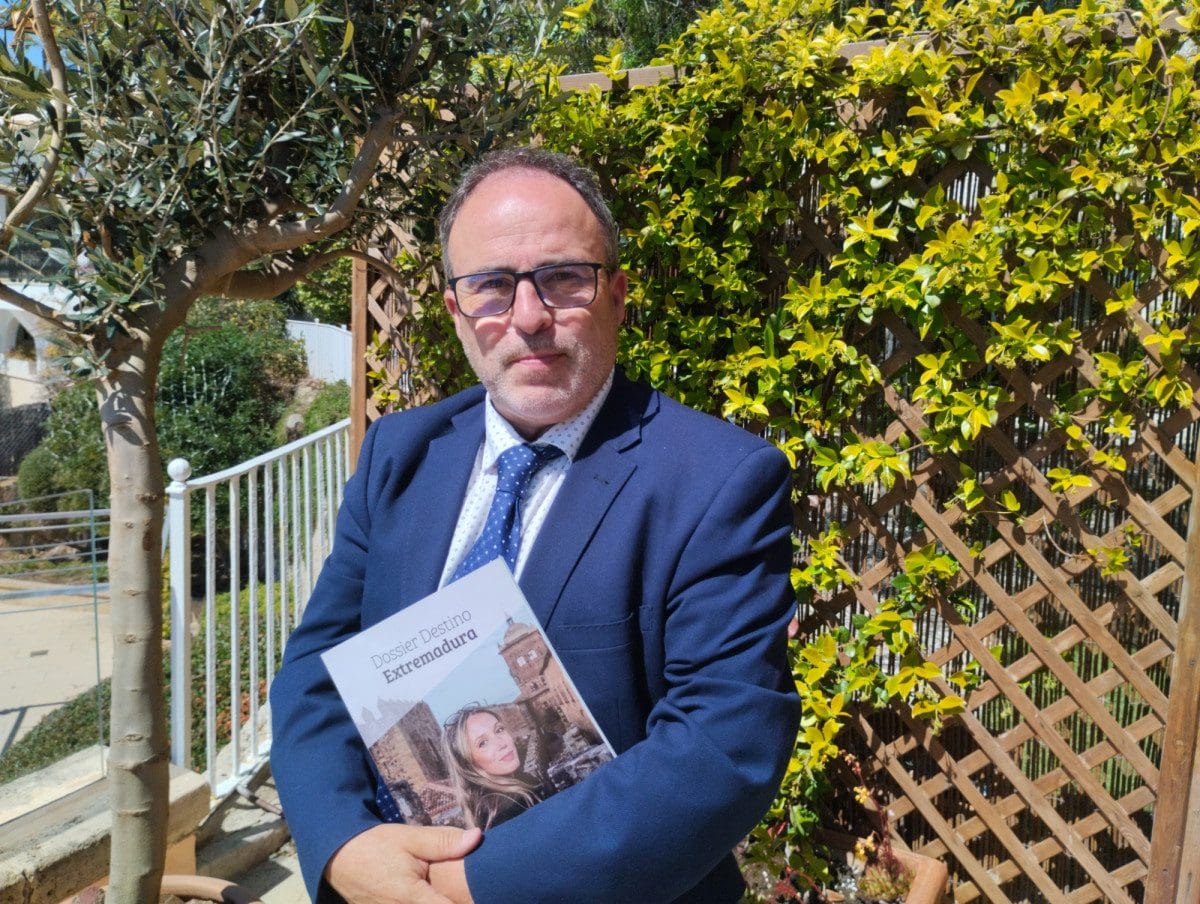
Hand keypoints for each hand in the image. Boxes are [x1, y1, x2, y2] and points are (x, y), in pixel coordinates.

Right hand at [324, 823, 481, 903]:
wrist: (340, 858)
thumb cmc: (376, 846)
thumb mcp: (410, 838)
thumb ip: (443, 842)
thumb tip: (477, 837)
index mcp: (412, 897)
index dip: (468, 902)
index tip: (484, 894)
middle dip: (456, 902)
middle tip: (473, 891)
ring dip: (442, 902)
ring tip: (456, 894)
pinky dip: (429, 903)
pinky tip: (438, 895)